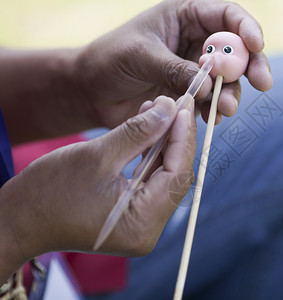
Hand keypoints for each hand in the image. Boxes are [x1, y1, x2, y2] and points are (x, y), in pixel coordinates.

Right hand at [0, 96, 195, 282]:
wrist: (18, 220)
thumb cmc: (49, 192)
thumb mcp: (97, 156)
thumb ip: (139, 132)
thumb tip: (170, 109)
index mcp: (141, 223)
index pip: (177, 174)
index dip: (183, 138)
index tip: (183, 107)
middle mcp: (147, 230)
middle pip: (175, 177)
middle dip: (176, 139)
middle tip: (176, 105)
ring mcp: (141, 226)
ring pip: (165, 178)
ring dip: (163, 144)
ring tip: (160, 111)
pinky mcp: (133, 217)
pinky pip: (151, 183)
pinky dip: (150, 157)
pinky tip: (149, 131)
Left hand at [75, 0, 271, 127]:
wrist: (91, 92)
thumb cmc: (110, 60)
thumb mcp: (141, 56)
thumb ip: (175, 69)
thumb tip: (209, 88)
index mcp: (185, 16)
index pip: (226, 15)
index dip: (246, 28)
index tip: (256, 46)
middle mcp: (195, 41)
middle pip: (237, 49)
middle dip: (252, 65)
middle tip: (263, 82)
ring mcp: (195, 70)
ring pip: (227, 79)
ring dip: (232, 93)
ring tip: (226, 109)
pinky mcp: (190, 94)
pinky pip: (211, 101)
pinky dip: (214, 110)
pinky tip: (211, 119)